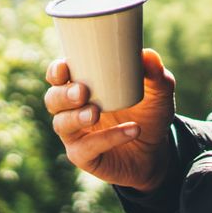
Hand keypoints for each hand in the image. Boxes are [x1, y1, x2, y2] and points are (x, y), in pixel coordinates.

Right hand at [44, 48, 175, 191]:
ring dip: (76, 117)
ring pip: (62, 124)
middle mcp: (72, 110)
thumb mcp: (158, 92)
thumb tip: (147, 55)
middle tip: (83, 91)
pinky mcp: (83, 157)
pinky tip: (131, 130)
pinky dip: (107, 138)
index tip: (65, 67)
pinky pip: (86, 148)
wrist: (157, 152)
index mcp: (82, 86)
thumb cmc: (149, 113)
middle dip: (63, 94)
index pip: (57, 76)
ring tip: (95, 112)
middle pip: (53, 99)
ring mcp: (75, 135)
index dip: (56, 71)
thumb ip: (156, 73)